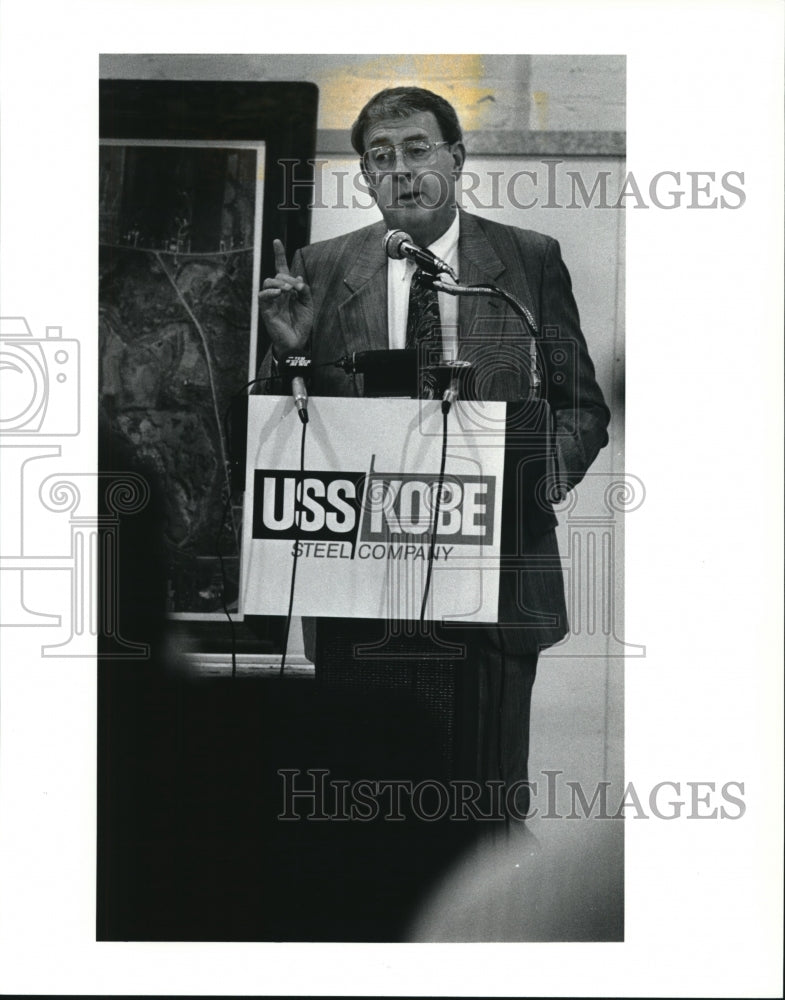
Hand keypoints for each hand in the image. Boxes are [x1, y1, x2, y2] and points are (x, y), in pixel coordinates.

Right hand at [258, 239, 313, 355]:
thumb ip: (304, 290)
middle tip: (297, 289)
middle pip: (277, 274)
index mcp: (288, 289)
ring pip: (268, 281)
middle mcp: (278, 293)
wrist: (297, 342)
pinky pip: (263, 295)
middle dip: (287, 278)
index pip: (281, 269)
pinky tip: (279, 294)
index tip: (276, 241)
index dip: (279, 254)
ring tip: (289, 291)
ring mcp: (271, 300)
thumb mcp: (308, 304)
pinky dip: (271, 291)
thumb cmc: (301, 324)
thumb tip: (297, 277)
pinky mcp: (266, 309)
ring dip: (280, 283)